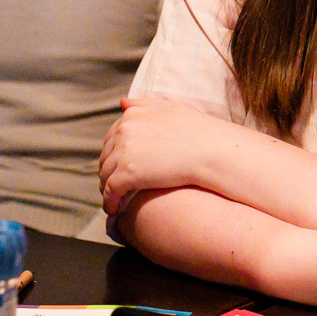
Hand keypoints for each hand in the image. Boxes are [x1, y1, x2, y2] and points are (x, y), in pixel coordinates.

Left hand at [99, 95, 213, 215]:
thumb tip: (122, 104)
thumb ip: (144, 105)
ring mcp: (124, 152)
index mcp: (132, 116)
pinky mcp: (127, 174)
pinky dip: (110, 202)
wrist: (211, 149)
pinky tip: (115, 211)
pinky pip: (110, 191)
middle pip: (106, 156)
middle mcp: (124, 131)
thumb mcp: (170, 107)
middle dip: (108, 171)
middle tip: (115, 185)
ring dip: (107, 188)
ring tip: (115, 199)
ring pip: (105, 174)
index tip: (119, 166)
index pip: (111, 138)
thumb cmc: (197, 129)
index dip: (114, 154)